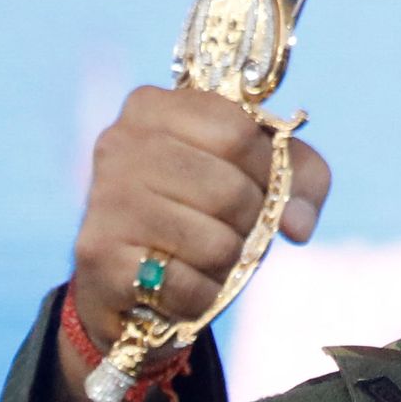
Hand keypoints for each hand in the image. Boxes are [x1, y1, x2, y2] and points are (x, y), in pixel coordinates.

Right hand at [68, 85, 331, 363]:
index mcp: (155, 107)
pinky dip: (201, 294)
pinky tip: (181, 282)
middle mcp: (120, 143)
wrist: (125, 281)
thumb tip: (298, 223)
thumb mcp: (259, 176)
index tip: (260, 183)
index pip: (239, 131)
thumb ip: (302, 177)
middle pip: (230, 190)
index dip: (267, 168)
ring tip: (204, 255)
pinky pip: (187, 284)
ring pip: (214, 242)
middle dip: (250, 221)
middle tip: (232, 227)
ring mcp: (105, 198)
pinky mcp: (98, 255)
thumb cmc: (202, 211)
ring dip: (227, 261)